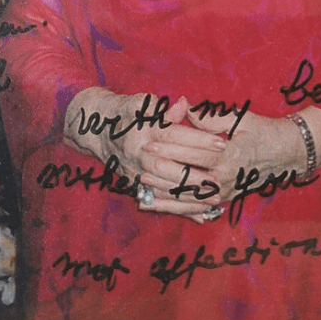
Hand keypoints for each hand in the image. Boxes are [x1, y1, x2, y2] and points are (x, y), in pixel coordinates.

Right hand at [63, 89, 226, 222]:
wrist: (98, 129)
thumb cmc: (128, 112)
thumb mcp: (144, 104)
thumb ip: (166, 110)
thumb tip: (185, 105)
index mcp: (144, 129)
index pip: (174, 136)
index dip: (198, 140)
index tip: (222, 144)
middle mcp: (138, 153)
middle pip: (167, 168)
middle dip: (194, 177)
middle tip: (218, 181)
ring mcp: (134, 171)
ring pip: (163, 188)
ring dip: (189, 196)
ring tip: (215, 198)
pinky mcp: (134, 185)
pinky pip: (158, 201)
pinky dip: (179, 209)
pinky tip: (200, 215)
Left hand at [143, 107, 305, 206]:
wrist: (289, 153)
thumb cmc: (265, 131)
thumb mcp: (240, 119)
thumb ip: (210, 118)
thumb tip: (185, 109)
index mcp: (229, 156)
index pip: (193, 153)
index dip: (169, 148)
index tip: (149, 142)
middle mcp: (226, 178)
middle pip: (187, 177)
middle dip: (161, 171)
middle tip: (140, 163)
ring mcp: (226, 192)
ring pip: (189, 198)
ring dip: (165, 193)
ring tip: (143, 186)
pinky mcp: (225, 199)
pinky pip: (197, 207)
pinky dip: (177, 208)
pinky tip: (160, 205)